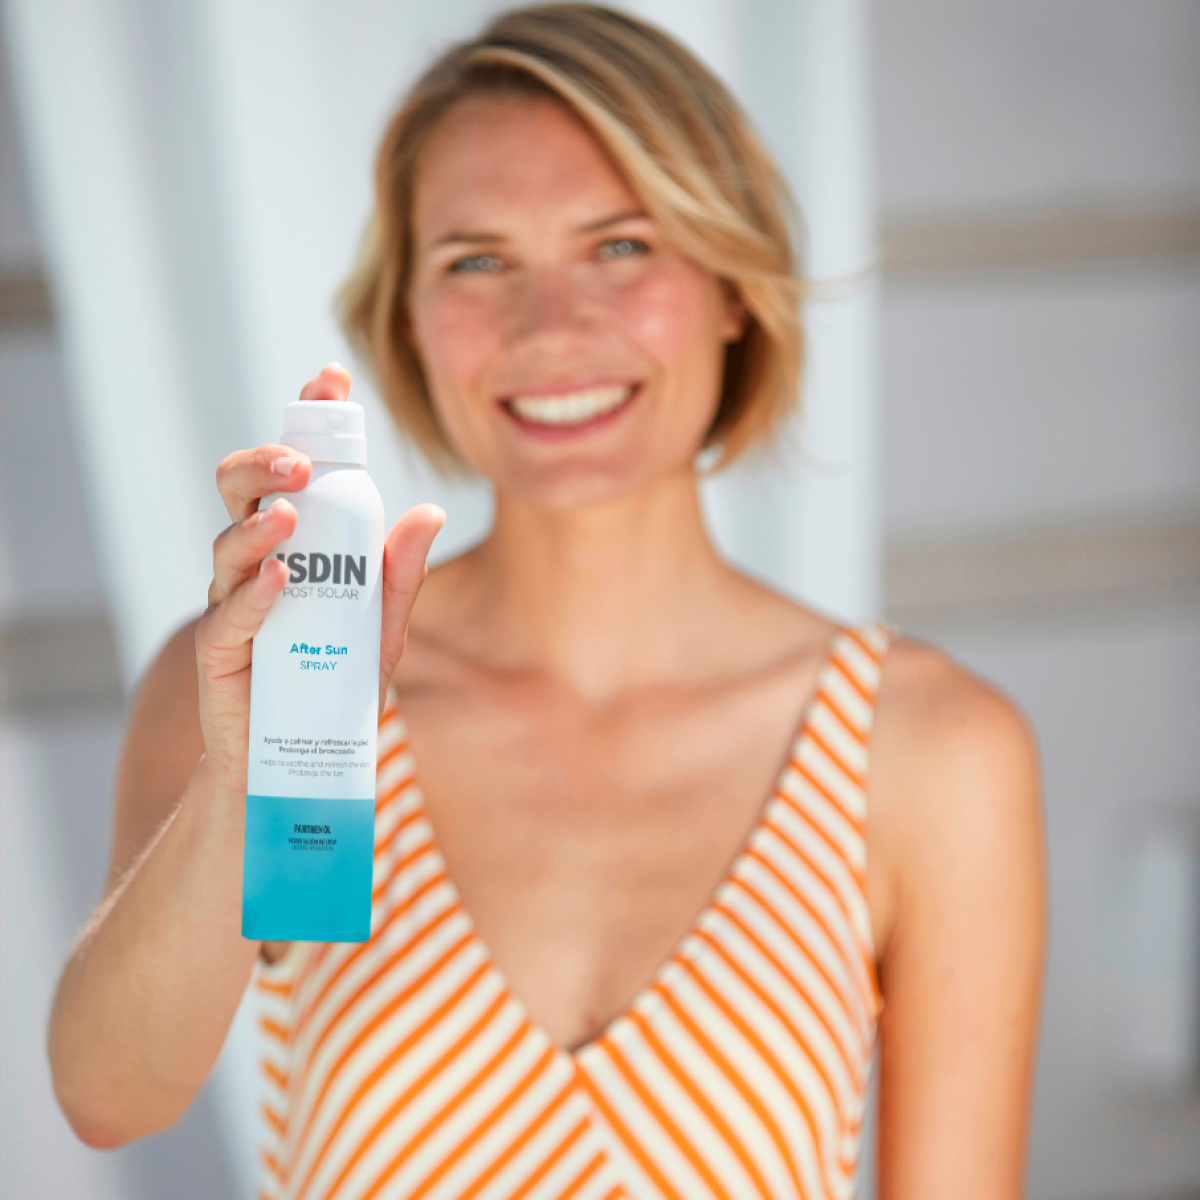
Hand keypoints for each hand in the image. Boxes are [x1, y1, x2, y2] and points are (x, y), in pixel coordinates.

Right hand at [195, 363, 443, 792]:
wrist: (298, 761)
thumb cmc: (336, 684)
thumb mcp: (382, 630)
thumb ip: (400, 576)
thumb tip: (429, 512)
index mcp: (297, 544)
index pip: (297, 470)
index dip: (307, 421)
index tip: (329, 380)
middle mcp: (258, 562)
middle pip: (243, 490)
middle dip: (268, 461)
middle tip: (303, 460)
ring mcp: (234, 601)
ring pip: (228, 542)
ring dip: (259, 522)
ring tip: (291, 513)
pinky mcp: (220, 651)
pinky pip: (229, 613)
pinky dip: (254, 591)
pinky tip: (282, 578)